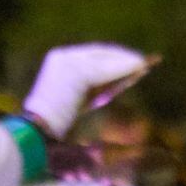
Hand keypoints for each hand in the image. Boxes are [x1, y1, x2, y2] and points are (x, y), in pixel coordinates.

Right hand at [22, 44, 153, 138]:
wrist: (38, 131)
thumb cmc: (57, 123)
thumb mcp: (79, 101)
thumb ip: (96, 89)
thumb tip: (122, 80)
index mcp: (59, 62)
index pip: (92, 56)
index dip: (115, 59)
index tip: (134, 63)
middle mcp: (62, 57)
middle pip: (100, 53)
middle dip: (124, 57)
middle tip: (146, 61)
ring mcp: (67, 62)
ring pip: (105, 60)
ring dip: (127, 62)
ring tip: (147, 63)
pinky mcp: (76, 72)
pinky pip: (105, 70)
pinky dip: (124, 70)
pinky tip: (140, 68)